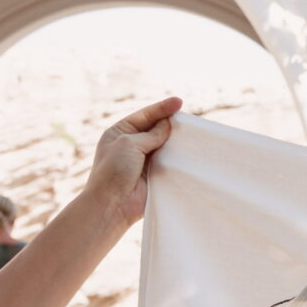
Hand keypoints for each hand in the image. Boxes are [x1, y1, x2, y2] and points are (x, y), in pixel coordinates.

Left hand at [84, 97, 182, 228]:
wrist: (113, 203)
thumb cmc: (114, 171)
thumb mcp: (130, 144)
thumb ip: (151, 134)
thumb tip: (168, 125)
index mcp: (120, 132)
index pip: (144, 116)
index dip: (162, 109)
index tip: (179, 102)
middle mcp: (131, 145)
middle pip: (155, 130)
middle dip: (171, 124)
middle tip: (189, 119)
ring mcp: (144, 161)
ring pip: (164, 146)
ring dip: (176, 142)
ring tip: (192, 135)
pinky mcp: (154, 176)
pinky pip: (169, 163)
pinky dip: (179, 159)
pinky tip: (190, 154)